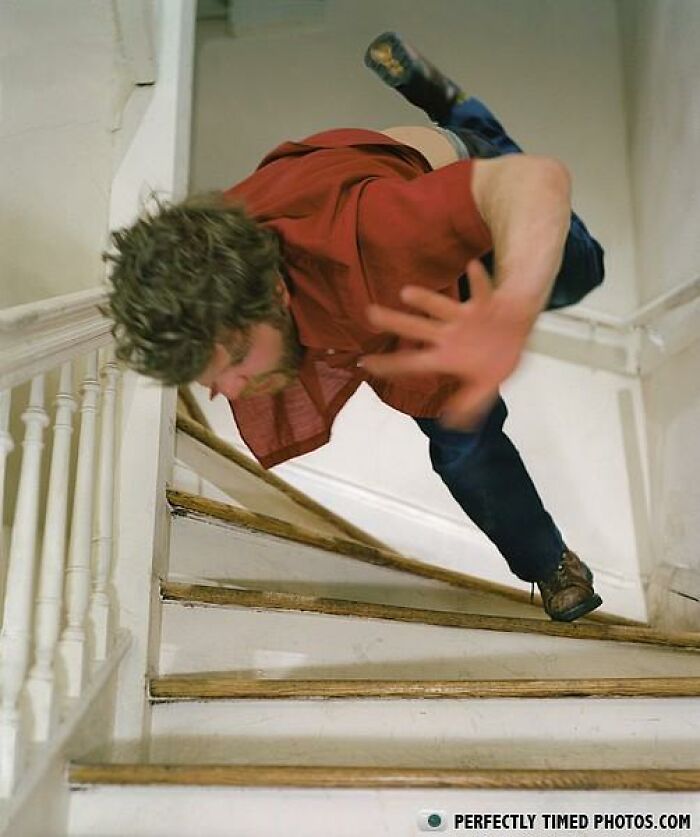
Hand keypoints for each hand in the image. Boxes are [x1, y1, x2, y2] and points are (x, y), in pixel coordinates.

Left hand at [361, 259, 536, 427]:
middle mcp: (449, 334)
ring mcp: (465, 318)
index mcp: (446, 357)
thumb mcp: (486, 386)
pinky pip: (482, 291)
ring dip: (426, 300)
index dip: (389, 364)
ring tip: (406, 293)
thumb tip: (452, 425)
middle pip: (416, 328)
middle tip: (370, 313)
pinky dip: (479, 280)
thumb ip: (470, 404)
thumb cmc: (496, 355)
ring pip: (441, 307)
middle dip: (394, 322)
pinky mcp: (487, 304)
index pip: (411, 362)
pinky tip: (471, 267)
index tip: (364, 363)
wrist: (518, 326)